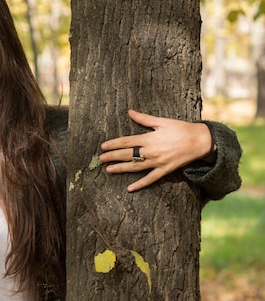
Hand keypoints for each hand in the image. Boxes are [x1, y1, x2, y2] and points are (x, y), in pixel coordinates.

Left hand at [99, 110, 213, 191]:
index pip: (127, 142)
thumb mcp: (162, 121)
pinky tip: (129, 188)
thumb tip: (130, 112)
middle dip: (113, 156)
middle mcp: (151, 151)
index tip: (103, 146)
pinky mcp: (165, 170)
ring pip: (135, 167)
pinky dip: (140, 184)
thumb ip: (144, 119)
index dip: (114, 144)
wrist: (200, 141)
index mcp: (149, 138)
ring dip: (121, 169)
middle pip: (128, 155)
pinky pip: (150, 179)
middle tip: (101, 159)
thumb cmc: (181, 129)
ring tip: (109, 170)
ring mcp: (158, 162)